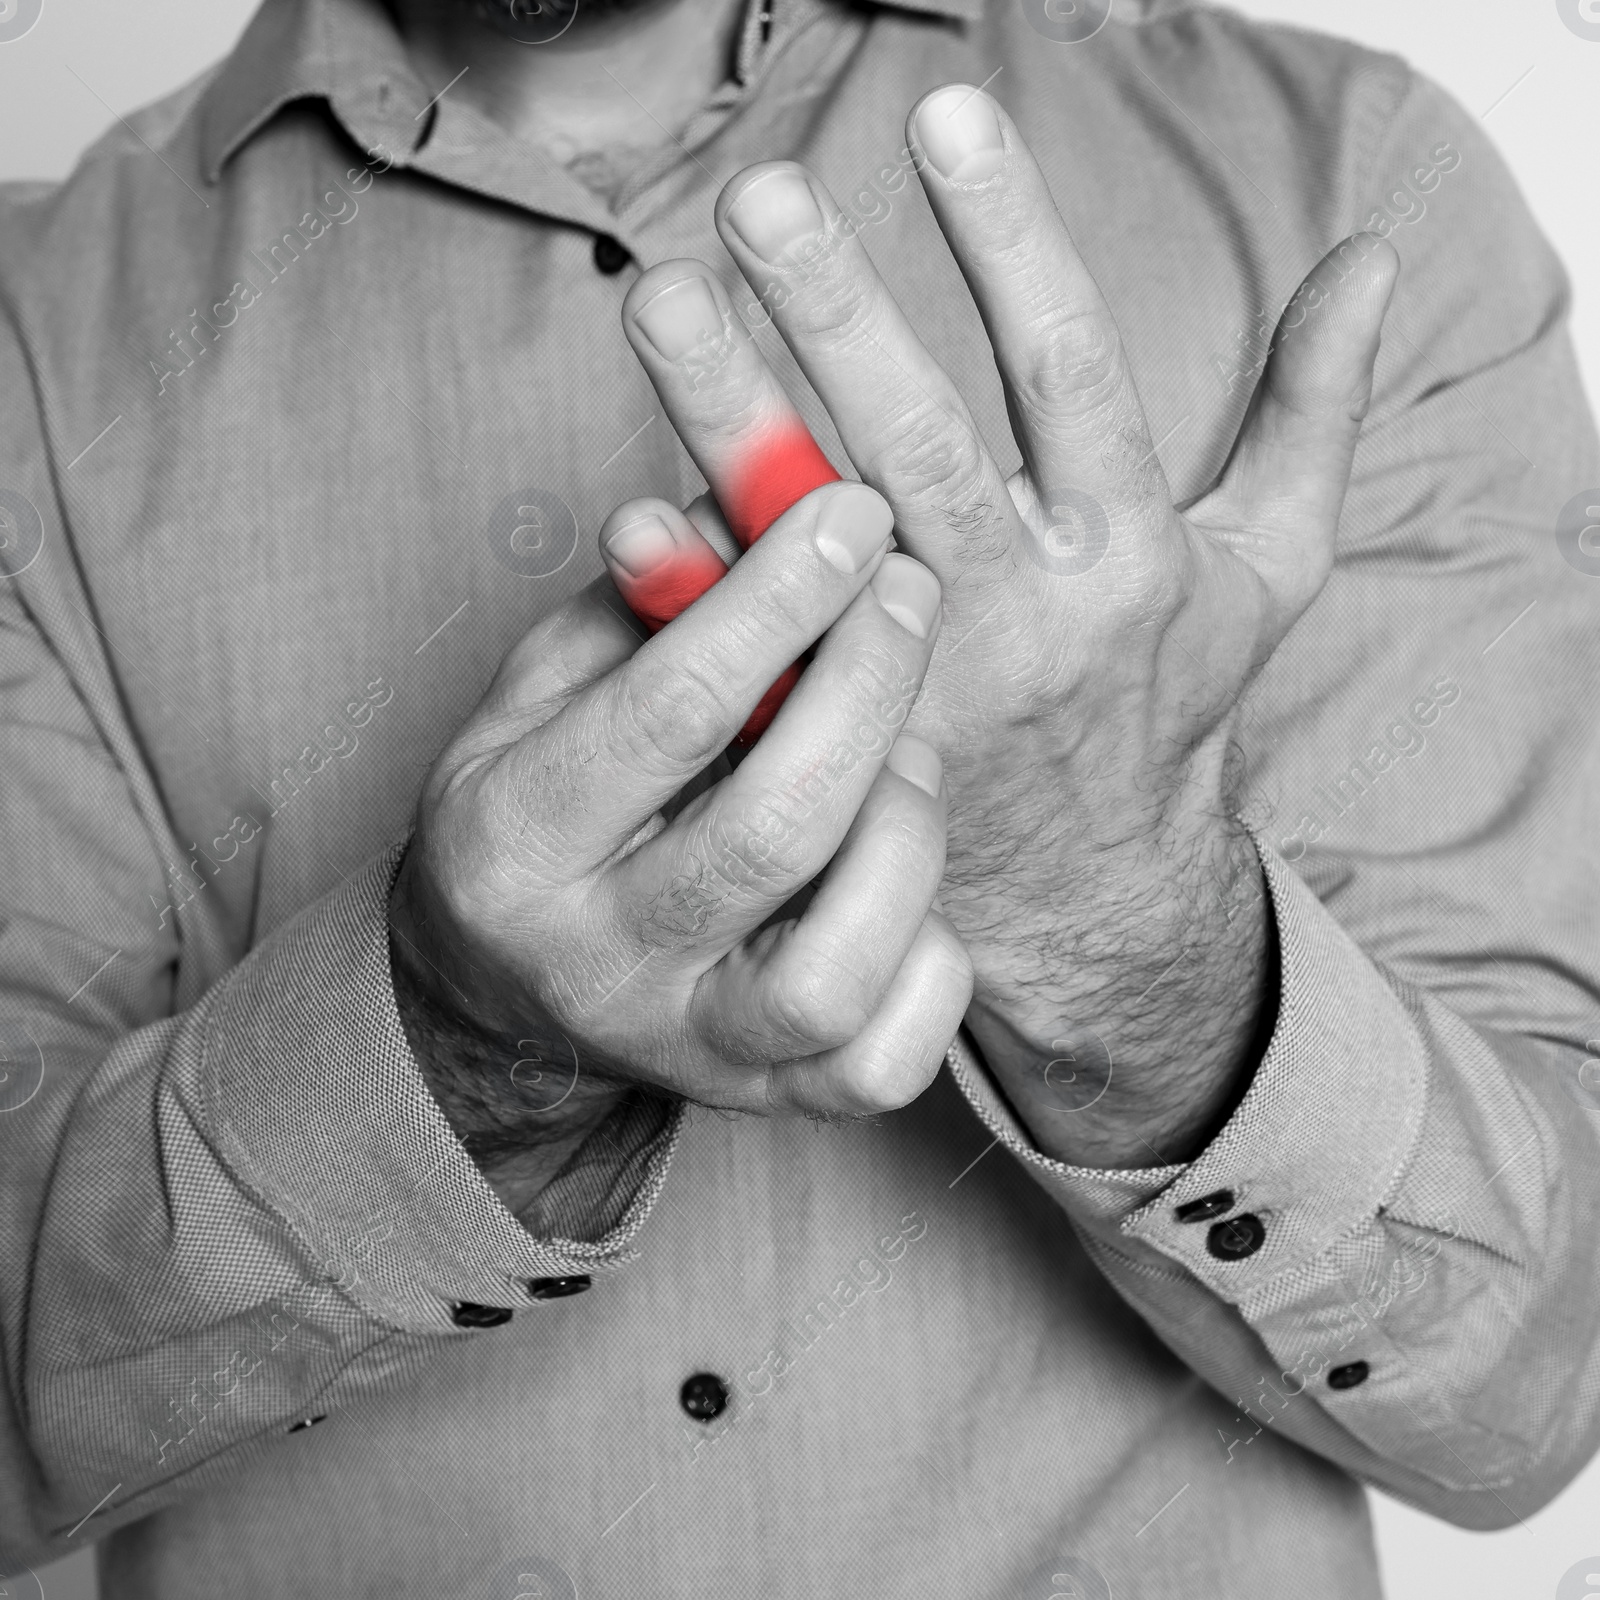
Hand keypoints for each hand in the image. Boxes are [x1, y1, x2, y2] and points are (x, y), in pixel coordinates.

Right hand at [388, 480, 972, 1214]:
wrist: (510, 988)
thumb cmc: (546, 807)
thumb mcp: (546, 689)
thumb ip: (631, 605)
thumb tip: (698, 507)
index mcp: (513, 842)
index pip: (671, 709)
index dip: (779, 598)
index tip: (851, 513)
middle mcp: (596, 963)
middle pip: (773, 831)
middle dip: (868, 686)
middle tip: (909, 592)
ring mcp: (686, 1047)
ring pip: (835, 970)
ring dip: (904, 829)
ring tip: (908, 750)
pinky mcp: (764, 1098)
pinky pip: (882, 1065)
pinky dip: (932, 965)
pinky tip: (909, 881)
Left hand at [616, 84, 1397, 1169]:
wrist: (1091, 886)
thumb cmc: (1164, 700)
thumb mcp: (1269, 571)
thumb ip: (1313, 415)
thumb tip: (1374, 261)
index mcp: (1121, 552)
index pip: (1069, 373)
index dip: (1013, 245)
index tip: (948, 116)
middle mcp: (1016, 617)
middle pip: (922, 448)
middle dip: (838, 316)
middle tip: (760, 198)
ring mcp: (920, 689)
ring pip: (822, 547)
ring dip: (735, 423)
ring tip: (663, 302)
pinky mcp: (845, 750)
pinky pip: (762, 668)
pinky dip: (696, 600)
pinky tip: (624, 525)